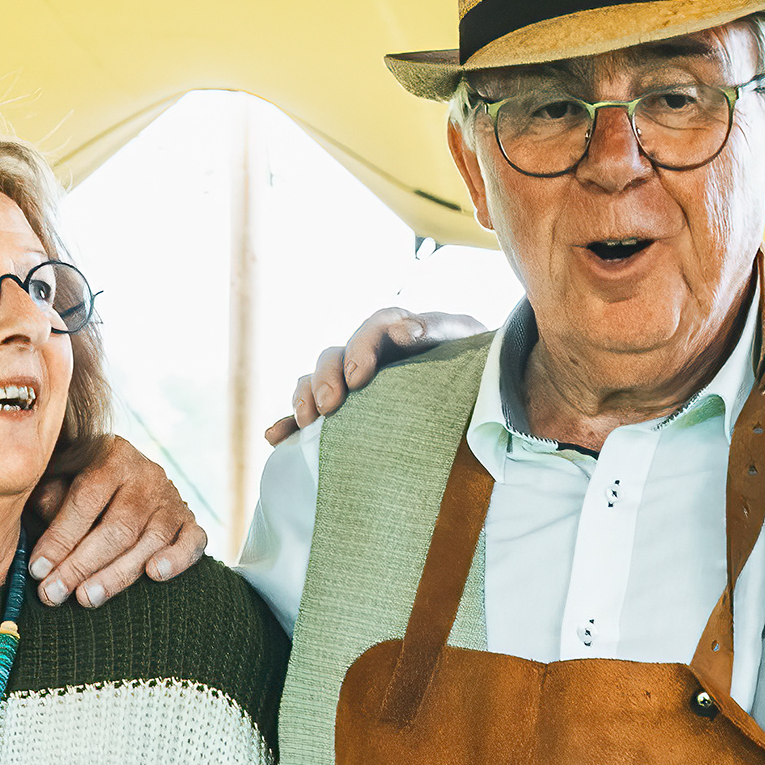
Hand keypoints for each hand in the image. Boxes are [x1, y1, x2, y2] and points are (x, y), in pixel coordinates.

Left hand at [24, 437, 206, 604]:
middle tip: (54, 594)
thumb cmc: (80, 485)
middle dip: (82, 565)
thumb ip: (50, 499)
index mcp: (112, 454)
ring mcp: (172, 498)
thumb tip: (43, 531)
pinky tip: (155, 575)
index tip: (38, 570)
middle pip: (118, 527)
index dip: (61, 538)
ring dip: (117, 575)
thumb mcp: (59, 480)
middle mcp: (147, 474)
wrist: (126, 479)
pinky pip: (192, 542)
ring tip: (86, 598)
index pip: (86, 499)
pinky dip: (177, 559)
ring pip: (151, 541)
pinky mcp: (190, 521)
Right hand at [259, 307, 477, 446]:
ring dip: (306, 397)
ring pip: (318, 381)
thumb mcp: (470, 345)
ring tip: (308, 422)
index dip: (364, 345)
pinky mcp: (347, 416)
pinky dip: (290, 425)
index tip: (361, 376)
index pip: (377, 326)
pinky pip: (311, 416)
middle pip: (338, 354)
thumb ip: (440, 331)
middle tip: (333, 405)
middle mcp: (374, 356)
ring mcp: (356, 387)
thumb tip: (407, 332)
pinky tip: (275, 438)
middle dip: (329, 377)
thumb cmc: (482, 371)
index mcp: (406, 333)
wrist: (489, 403)